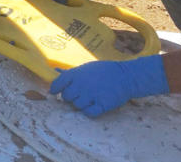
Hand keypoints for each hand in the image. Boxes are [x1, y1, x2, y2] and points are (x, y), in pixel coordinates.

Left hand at [50, 55, 168, 116]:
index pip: (58, 84)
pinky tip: (93, 106)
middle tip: (78, 95)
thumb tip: (56, 71)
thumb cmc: (104, 71)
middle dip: (70, 98)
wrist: (125, 76)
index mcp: (76, 74)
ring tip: (88, 99)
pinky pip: (89, 112)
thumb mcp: (86, 68)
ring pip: (77, 106)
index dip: (55, 89)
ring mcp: (91, 94)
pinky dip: (89, 111)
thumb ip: (72, 73)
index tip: (54, 92)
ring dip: (80, 104)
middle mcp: (81, 84)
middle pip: (66, 97)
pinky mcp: (102, 104)